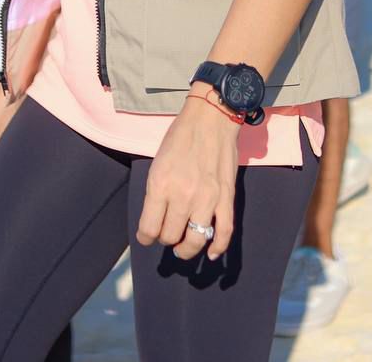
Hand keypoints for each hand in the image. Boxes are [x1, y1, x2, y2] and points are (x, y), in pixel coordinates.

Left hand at [136, 85, 239, 261]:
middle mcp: (183, 195)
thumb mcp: (157, 162)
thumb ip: (156, 192)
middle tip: (166, 231)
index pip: (149, 229)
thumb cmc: (180, 136)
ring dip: (186, 248)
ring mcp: (207, 198)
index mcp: (160, 184)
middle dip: (165, 238)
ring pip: (195, 241)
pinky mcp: (226, 197)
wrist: (211, 118)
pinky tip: (212, 254)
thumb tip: (156, 218)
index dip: (145, 237)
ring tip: (182, 247)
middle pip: (170, 236)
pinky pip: (224, 231)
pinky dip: (218, 247)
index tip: (146, 235)